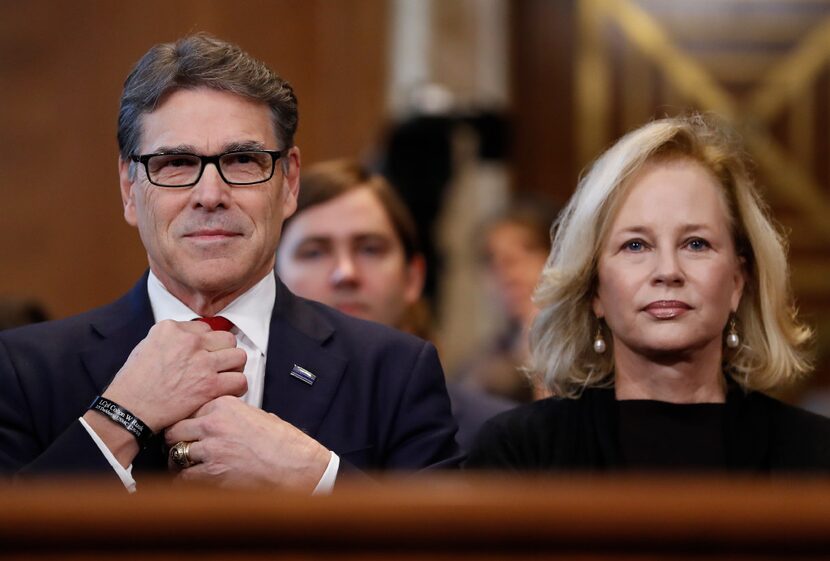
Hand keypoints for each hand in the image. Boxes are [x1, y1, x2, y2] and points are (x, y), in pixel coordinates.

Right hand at [104, 320, 247, 431]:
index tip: (203, 354)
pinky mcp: (210, 385)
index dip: (206, 343)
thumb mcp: (147, 346)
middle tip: (218, 365)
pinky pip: (240, 381)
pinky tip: (226, 391)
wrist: (130, 409)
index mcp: (172, 329)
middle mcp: (190, 341)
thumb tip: (190, 341)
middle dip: (224, 352)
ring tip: (225, 377)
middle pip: (226, 339)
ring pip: (238, 357)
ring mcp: (202, 363)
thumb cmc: (134, 383)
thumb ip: (171, 340)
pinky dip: (236, 387)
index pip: (205, 328)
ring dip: (233, 368)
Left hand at [165, 396, 329, 490]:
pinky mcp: (212, 474)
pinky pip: (184, 477)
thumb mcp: (258, 416)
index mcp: (226, 406)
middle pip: (175, 430)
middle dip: (176, 440)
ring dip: (180, 461)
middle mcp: (214, 425)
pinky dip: (185, 481)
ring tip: (185, 466)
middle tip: (179, 447)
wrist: (298, 466)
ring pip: (176, 454)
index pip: (190, 410)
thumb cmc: (285, 444)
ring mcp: (211, 449)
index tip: (186, 429)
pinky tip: (192, 481)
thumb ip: (233, 416)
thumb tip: (220, 421)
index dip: (187, 422)